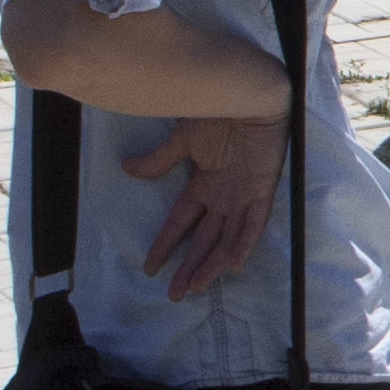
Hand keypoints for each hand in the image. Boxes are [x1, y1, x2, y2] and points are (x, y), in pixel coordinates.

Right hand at [123, 114, 286, 292]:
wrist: (247, 94)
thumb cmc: (218, 112)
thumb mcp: (182, 140)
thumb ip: (158, 160)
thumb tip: (126, 169)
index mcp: (203, 184)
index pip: (181, 222)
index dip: (166, 245)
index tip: (150, 268)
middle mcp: (223, 196)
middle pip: (204, 240)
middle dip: (189, 268)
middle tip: (175, 295)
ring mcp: (243, 195)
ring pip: (227, 239)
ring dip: (211, 264)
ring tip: (196, 287)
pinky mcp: (263, 189)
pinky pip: (254, 222)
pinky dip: (244, 242)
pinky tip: (232, 264)